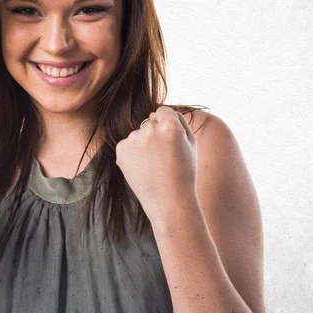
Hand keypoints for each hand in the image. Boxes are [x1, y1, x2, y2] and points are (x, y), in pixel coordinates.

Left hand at [115, 106, 197, 220]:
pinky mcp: (121, 150)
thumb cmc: (184, 173)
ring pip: (138, 136)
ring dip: (143, 145)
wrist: (169, 201)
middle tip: (163, 158)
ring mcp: (133, 140)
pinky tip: (142, 169)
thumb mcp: (191, 144)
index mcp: (170, 125)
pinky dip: (132, 155)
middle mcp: (149, 129)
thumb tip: (155, 112)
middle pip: (149, 123)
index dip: (167, 125)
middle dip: (155, 136)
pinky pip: (127, 146)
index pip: (163, 111)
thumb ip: (178, 121)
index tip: (169, 140)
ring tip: (153, 166)